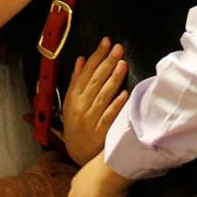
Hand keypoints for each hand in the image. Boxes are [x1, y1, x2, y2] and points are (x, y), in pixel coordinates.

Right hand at [62, 38, 128, 164]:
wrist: (78, 153)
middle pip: (95, 81)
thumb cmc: (77, 124)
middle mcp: (80, 106)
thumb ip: (76, 80)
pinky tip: (124, 94)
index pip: (85, 72)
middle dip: (107, 63)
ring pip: (102, 96)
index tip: (106, 42)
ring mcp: (89, 119)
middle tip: (118, 48)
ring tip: (122, 64)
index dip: (96, 56)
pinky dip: (115, 106)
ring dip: (113, 80)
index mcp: (73, 97)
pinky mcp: (99, 133)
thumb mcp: (71, 101)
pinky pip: (108, 117)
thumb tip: (81, 59)